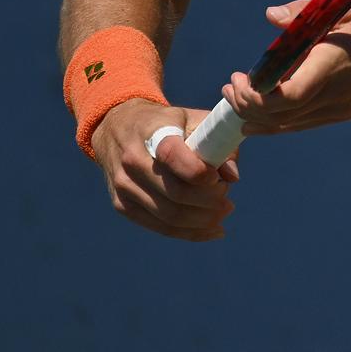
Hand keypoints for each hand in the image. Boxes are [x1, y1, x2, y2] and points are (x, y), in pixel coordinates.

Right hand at [91, 99, 238, 241]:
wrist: (118, 128)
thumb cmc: (167, 123)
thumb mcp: (194, 119)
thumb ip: (217, 142)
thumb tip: (232, 177)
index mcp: (153, 132)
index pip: (173, 155)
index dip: (198, 172)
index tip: (217, 178)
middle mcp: (133, 160)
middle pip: (175, 193)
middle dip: (210, 202)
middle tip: (228, 200)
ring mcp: (124, 186)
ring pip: (168, 215)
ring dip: (203, 220)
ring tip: (223, 212)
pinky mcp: (122, 205)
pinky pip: (159, 227)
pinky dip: (190, 232)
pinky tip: (212, 230)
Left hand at [222, 0, 350, 135]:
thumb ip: (307, 12)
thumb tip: (271, 15)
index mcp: (330, 68)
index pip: (286, 97)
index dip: (255, 95)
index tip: (242, 75)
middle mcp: (330, 96)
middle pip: (275, 116)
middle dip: (244, 104)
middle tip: (231, 84)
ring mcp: (334, 111)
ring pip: (283, 126)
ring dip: (254, 115)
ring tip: (237, 96)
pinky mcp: (337, 116)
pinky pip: (297, 126)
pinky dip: (271, 124)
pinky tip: (256, 118)